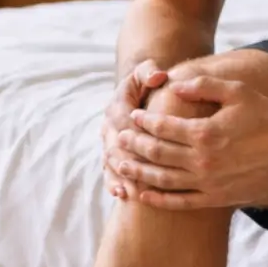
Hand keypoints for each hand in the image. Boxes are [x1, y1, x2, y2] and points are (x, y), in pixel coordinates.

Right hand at [102, 60, 169, 201]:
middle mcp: (109, 126)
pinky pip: (109, 171)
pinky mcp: (112, 155)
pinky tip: (122, 195)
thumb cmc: (146, 83)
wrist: (136, 92)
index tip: (150, 145)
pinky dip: (113, 183)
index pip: (123, 122)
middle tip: (139, 177)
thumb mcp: (146, 72)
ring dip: (118, 177)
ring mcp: (109, 143)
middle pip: (114, 147)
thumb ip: (149, 71)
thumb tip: (158, 76)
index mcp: (117, 107)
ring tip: (128, 191)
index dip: (133, 134)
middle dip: (125, 162)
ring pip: (110, 162)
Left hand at [115, 75, 267, 209]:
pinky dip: (158, 199)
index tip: (134, 115)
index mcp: (205, 133)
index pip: (163, 127)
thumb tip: (173, 83)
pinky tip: (142, 194)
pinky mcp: (215, 198)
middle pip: (157, 154)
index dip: (145, 121)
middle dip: (134, 145)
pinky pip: (180, 202)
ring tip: (120, 165)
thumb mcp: (236, 91)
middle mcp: (203, 160)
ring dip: (138, 172)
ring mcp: (208, 183)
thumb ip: (203, 85)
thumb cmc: (265, 116)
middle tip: (119, 138)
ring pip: (162, 180)